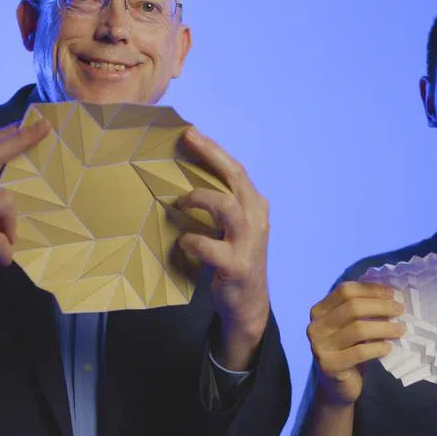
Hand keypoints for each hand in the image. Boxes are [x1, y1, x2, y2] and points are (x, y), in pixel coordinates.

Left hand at [174, 127, 270, 362]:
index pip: (236, 169)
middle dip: (210, 155)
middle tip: (186, 140)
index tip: (191, 132)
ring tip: (180, 202)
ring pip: (226, 206)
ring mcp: (249, 242)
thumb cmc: (233, 259)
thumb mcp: (233, 228)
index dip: (214, 149)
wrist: (248, 303)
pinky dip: (191, 241)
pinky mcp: (237, 265)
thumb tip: (182, 178)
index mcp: (255, 206)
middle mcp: (256, 219)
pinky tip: (182, 242)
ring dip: (199, 198)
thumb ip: (219, 205)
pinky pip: (208, 245)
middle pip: (235, 177)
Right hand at [306, 282, 404, 405]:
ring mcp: (320, 346)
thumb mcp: (351, 326)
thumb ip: (361, 310)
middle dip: (381, 306)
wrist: (337, 387)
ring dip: (384, 327)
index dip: (370, 289)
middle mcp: (315, 326)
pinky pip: (360, 352)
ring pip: (358, 329)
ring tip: (400, 329)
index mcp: (319, 311)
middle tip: (400, 310)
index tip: (392, 293)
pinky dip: (378, 348)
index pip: (345, 290)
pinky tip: (388, 348)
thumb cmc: (348, 351)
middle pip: (353, 307)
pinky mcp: (329, 365)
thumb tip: (390, 295)